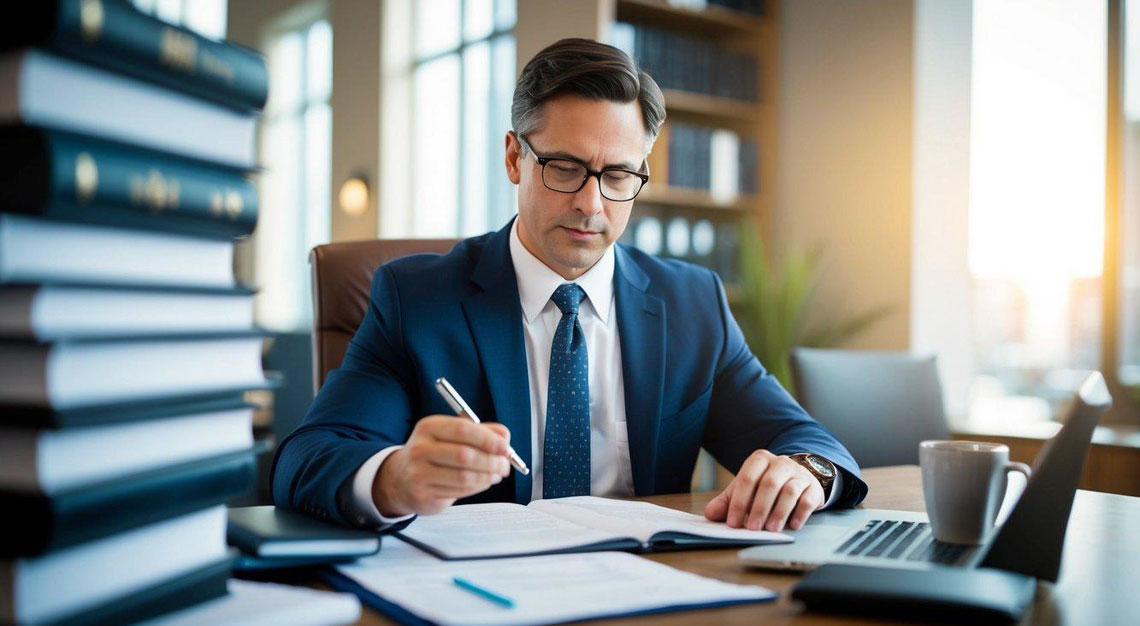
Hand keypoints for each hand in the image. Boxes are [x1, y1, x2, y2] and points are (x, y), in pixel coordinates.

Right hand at [374, 416, 511, 515]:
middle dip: (492, 462)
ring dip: (487, 477)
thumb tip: (504, 437)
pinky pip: (459, 492)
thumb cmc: (434, 453)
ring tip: (496, 475)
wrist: (400, 479)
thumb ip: (481, 432)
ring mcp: (419, 474)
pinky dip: (477, 488)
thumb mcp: (452, 435)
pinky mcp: (423, 495)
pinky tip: (481, 482)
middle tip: (505, 465)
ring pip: (464, 478)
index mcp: (429, 427)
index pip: (463, 430)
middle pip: (465, 456)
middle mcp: (420, 449)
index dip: (488, 439)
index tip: (505, 448)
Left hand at [704, 449, 823, 531]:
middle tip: (752, 529)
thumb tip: (710, 514)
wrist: (798, 479)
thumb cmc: (766, 486)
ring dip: (779, 512)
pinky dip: (800, 514)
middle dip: (759, 508)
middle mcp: (780, 463)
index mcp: (760, 460)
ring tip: (771, 529)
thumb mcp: (745, 490)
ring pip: (789, 491)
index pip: (747, 478)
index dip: (739, 501)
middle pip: (769, 484)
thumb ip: (727, 501)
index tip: (734, 522)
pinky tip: (792, 526)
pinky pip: (807, 499)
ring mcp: (799, 474)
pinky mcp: (813, 487)